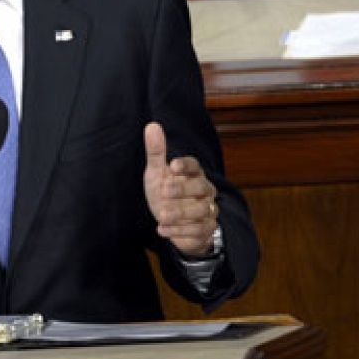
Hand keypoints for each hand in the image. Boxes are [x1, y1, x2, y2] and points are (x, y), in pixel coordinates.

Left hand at [143, 122, 218, 257]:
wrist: (171, 222)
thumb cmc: (165, 192)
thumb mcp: (157, 173)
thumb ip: (156, 152)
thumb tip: (151, 125)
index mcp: (194, 174)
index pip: (195, 166)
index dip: (185, 165)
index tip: (172, 165)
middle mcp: (205, 191)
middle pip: (202, 187)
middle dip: (183, 190)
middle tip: (164, 192)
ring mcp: (207, 212)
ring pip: (201, 211)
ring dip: (180, 214)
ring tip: (161, 215)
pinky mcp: (205, 231)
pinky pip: (198, 232)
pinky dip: (180, 232)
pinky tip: (163, 230)